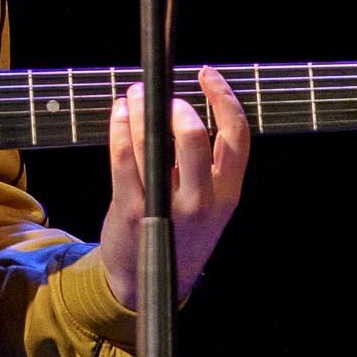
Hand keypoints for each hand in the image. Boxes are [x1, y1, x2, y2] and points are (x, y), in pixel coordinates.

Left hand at [98, 68, 248, 310]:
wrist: (146, 283)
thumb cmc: (178, 232)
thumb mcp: (209, 203)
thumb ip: (207, 163)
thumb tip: (189, 107)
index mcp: (229, 193)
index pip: (237, 136)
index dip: (224, 98)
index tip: (207, 74)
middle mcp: (203, 200)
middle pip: (195, 135)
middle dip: (174, 105)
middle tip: (160, 93)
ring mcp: (167, 207)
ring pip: (153, 142)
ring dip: (140, 109)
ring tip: (132, 94)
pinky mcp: (132, 209)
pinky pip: (124, 159)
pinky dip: (120, 129)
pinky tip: (119, 113)